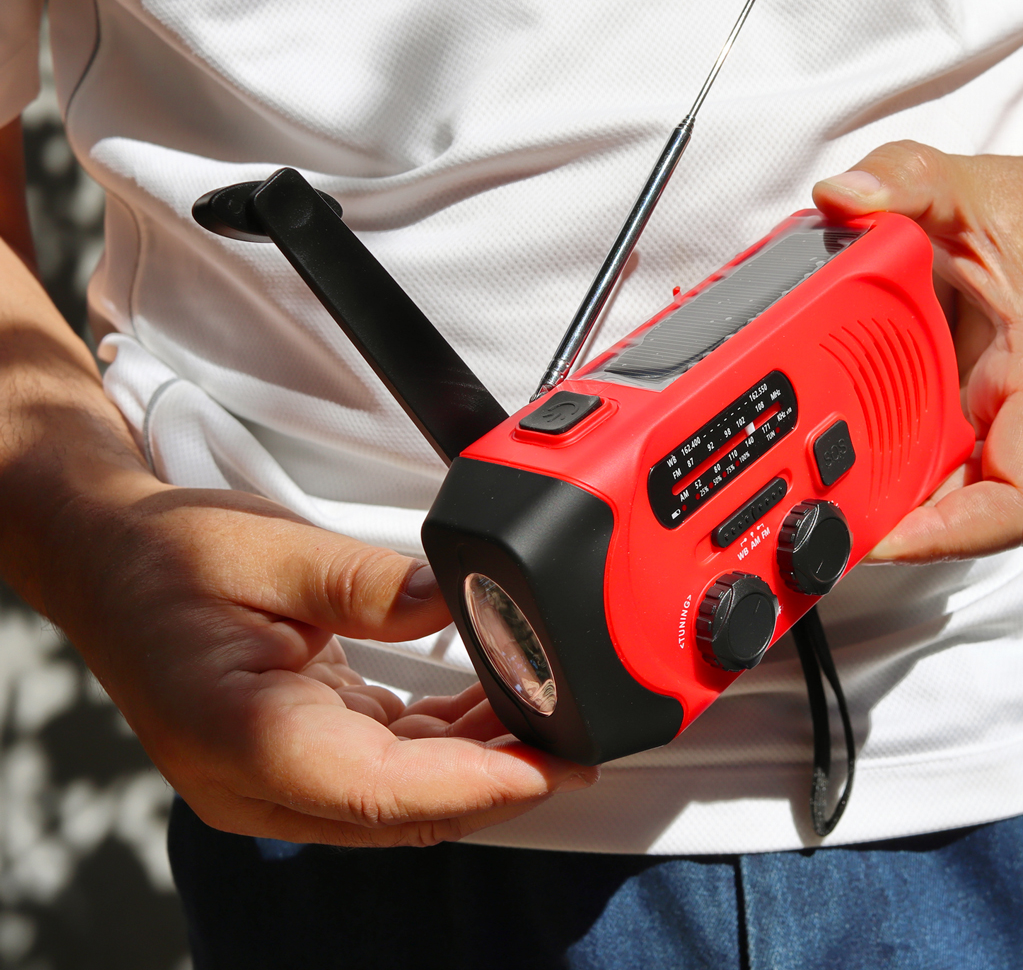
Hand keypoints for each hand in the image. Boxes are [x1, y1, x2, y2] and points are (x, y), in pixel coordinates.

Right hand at [40, 471, 594, 845]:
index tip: (557, 764)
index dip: (481, 785)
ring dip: (480, 760)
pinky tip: (493, 703)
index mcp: (242, 736)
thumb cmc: (166, 558)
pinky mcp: (296, 760)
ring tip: (549, 711)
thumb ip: (369, 582)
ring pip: (405, 796)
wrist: (107, 563)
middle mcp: (256, 780)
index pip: (385, 791)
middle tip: (580, 737)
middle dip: (502, 779)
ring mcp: (275, 780)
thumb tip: (457, 601)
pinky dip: (447, 743)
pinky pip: (389, 767)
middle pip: (406, 808)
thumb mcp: (271, 549)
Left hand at [813, 131, 1022, 561]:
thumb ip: (906, 179)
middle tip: (822, 520)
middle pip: (977, 514)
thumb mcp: (972, 184)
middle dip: (901, 525)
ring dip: (894, 504)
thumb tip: (842, 197)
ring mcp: (1020, 428)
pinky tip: (845, 463)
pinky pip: (946, 466)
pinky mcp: (993, 422)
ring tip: (821, 501)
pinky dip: (897, 468)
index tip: (886, 536)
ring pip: (957, 497)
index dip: (954, 533)